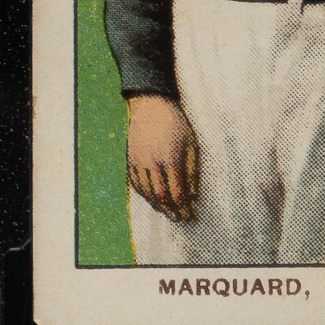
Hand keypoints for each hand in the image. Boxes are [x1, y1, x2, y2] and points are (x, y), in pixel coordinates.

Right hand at [126, 95, 199, 221]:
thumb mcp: (191, 144)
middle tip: (181, 219)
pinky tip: (153, 200)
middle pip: (161, 197)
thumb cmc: (176, 124)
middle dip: (172, 211)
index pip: (178, 193)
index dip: (185, 207)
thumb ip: (192, 172)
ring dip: (158, 206)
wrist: (151, 105)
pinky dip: (145, 196)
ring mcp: (139, 162)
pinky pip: (136, 185)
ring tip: (169, 213)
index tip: (192, 215)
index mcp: (171, 158)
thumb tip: (193, 196)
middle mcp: (153, 163)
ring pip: (147, 193)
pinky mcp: (130, 160)